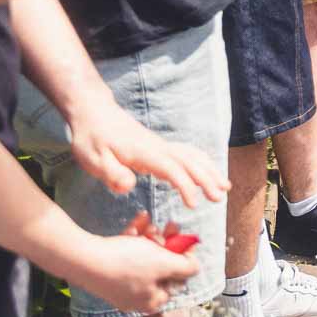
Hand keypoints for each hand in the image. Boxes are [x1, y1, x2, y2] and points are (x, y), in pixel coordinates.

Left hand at [68, 100, 225, 207]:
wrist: (94, 112)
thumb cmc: (92, 138)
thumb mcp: (93, 159)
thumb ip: (112, 174)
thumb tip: (130, 186)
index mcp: (144, 153)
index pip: (172, 169)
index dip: (185, 186)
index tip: (194, 204)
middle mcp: (158, 147)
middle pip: (190, 161)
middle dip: (207, 179)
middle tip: (220, 197)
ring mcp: (160, 145)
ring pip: (192, 156)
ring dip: (209, 170)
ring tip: (224, 186)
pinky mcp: (159, 147)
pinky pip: (187, 153)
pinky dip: (202, 162)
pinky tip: (208, 172)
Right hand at [69, 217, 201, 313]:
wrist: (84, 258)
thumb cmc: (126, 263)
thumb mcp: (165, 264)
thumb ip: (186, 268)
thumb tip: (196, 267)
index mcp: (153, 300)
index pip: (178, 279)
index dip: (185, 257)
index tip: (187, 238)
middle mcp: (138, 295)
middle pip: (162, 264)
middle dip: (166, 242)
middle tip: (170, 225)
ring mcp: (122, 282)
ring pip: (145, 253)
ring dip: (150, 235)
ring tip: (149, 224)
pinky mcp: (110, 267)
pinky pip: (129, 249)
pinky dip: (135, 234)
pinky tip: (138, 219)